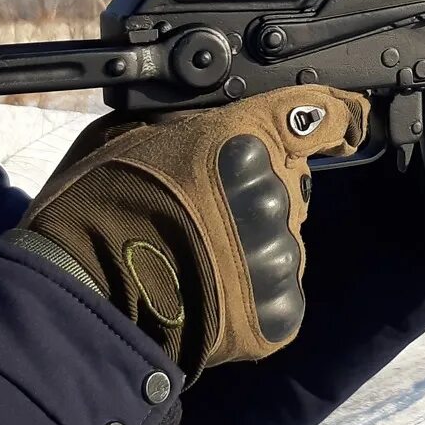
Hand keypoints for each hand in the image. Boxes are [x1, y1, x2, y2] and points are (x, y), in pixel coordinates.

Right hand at [7, 87, 367, 377]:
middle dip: (257, 194)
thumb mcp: (132, 129)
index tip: (341, 125)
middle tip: (202, 213)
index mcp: (245, 141)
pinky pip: (279, 295)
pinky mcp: (279, 312)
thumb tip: (212, 111)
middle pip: (289, 184)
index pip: (318, 115)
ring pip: (283, 242)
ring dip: (251, 247)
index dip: (329, 120)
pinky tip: (210, 295)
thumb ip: (193, 118)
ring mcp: (280, 257)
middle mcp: (274, 195)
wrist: (82, 297)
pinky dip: (252, 297)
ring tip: (195, 260)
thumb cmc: (94, 207)